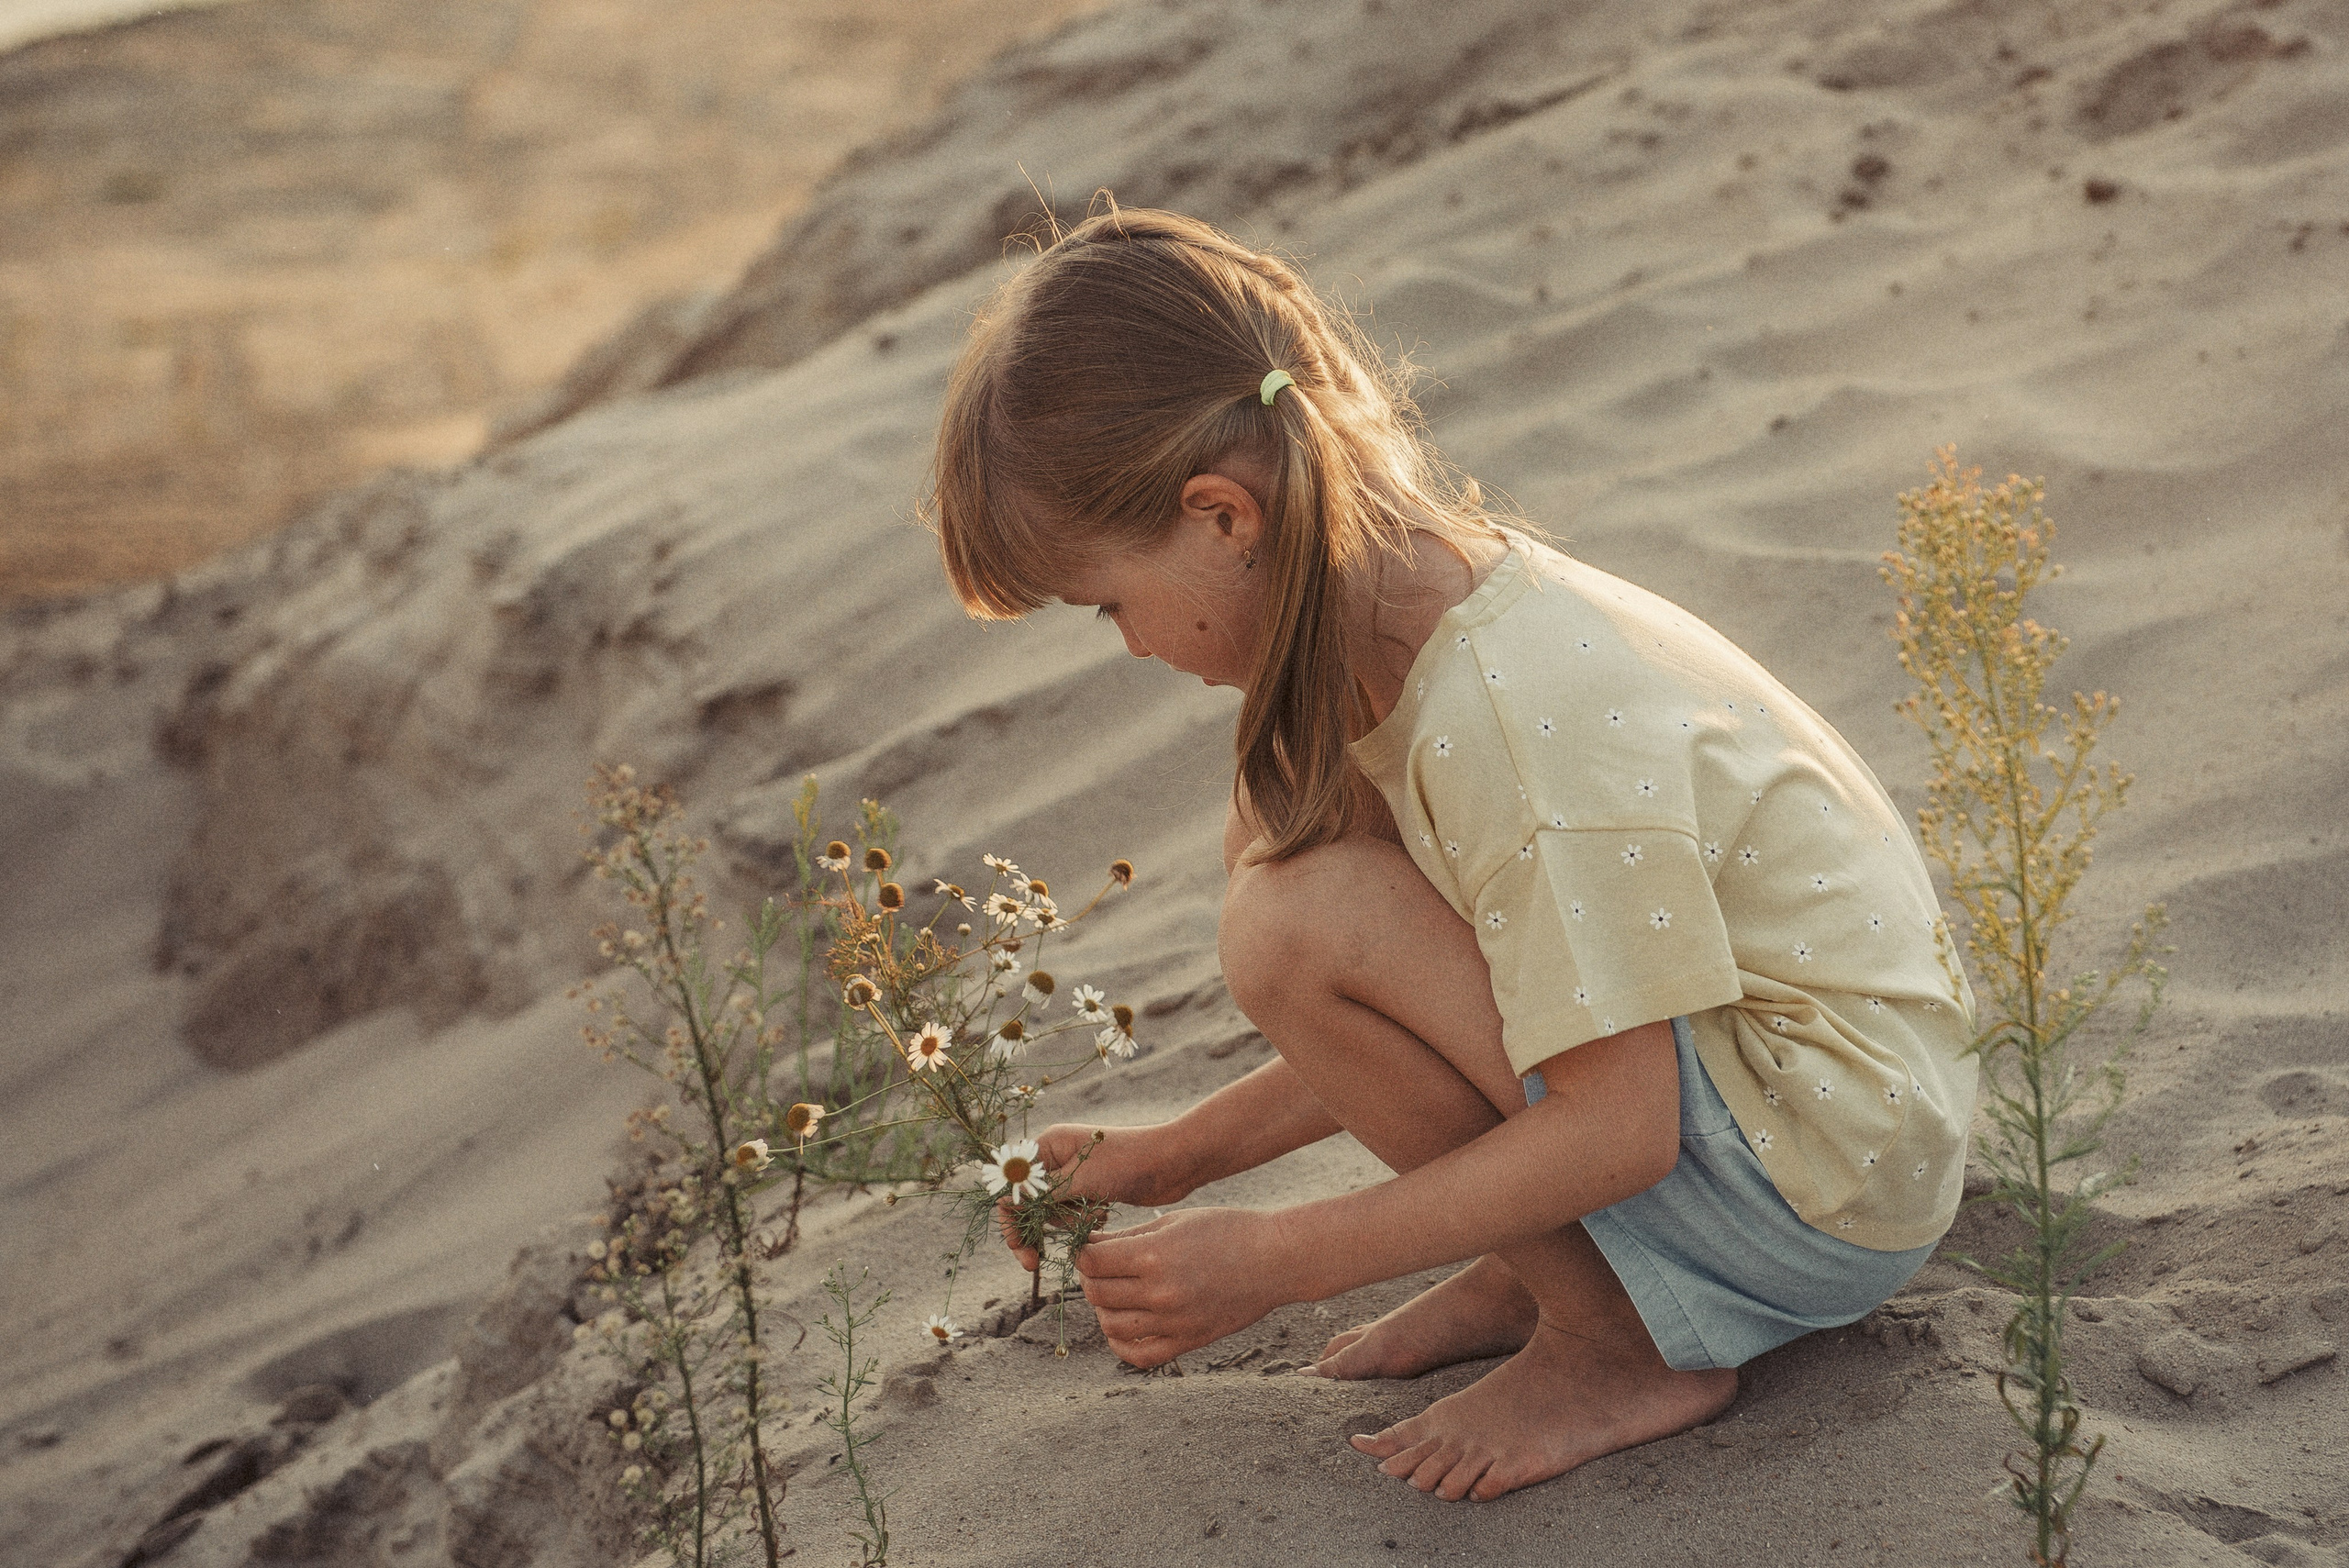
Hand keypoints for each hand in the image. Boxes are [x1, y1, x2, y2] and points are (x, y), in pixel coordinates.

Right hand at [996, 1121, 1198, 1270]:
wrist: (1174, 1163)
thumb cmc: (1129, 1163)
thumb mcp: (1082, 1180)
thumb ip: (1043, 1194)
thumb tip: (1008, 1202)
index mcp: (1049, 1145)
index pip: (1012, 1186)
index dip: (1011, 1219)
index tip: (1021, 1248)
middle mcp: (1057, 1157)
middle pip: (1028, 1203)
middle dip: (1034, 1231)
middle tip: (1034, 1263)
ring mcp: (1074, 1174)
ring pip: (1051, 1213)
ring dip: (1066, 1225)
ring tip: (1096, 1218)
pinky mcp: (1090, 1189)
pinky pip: (1072, 1214)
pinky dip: (1082, 1223)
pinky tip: (1104, 1215)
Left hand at [1074, 1206, 1293, 1368]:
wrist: (1275, 1260)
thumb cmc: (1227, 1230)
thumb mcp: (1174, 1221)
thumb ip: (1128, 1237)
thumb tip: (1088, 1246)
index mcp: (1154, 1256)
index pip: (1091, 1261)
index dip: (1082, 1252)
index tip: (1089, 1246)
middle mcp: (1160, 1293)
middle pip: (1096, 1293)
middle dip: (1090, 1277)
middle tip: (1101, 1266)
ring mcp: (1174, 1322)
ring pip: (1110, 1325)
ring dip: (1103, 1308)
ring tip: (1115, 1292)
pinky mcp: (1188, 1342)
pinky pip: (1138, 1355)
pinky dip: (1120, 1343)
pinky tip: (1123, 1324)